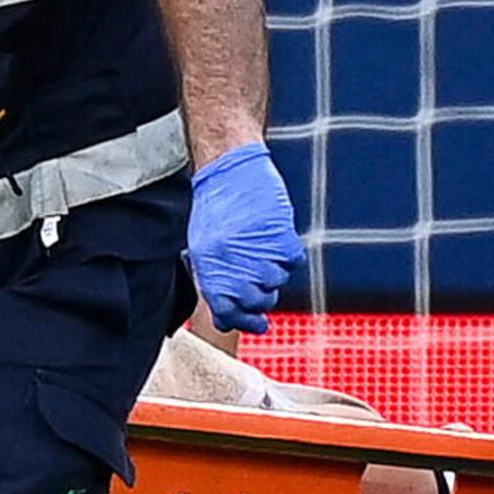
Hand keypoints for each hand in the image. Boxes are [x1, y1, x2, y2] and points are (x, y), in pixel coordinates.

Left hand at [184, 145, 302, 332]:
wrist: (228, 169)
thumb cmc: (214, 207)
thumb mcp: (201, 248)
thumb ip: (213, 282)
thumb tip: (224, 317)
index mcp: (209, 269)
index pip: (228, 313)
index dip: (243, 322)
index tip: (256, 324)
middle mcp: (233, 264)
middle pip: (258, 301)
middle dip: (261, 297)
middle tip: (260, 280)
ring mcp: (257, 250)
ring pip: (277, 283)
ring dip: (274, 273)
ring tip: (263, 250)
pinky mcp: (280, 235)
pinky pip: (292, 261)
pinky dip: (287, 255)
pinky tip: (276, 241)